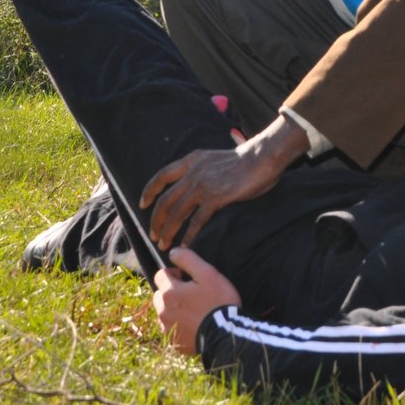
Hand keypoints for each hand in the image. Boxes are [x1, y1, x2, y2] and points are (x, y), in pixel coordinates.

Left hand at [139, 114, 309, 248]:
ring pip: (176, 213)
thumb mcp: (213, 158)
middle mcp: (192, 172)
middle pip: (165, 200)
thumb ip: (199, 168)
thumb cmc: (243, 160)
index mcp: (191, 160)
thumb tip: (191, 184)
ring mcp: (202, 185)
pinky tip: (185, 246)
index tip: (143, 204)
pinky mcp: (215, 198)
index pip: (161, 176)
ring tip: (164, 244)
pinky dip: (188, 236)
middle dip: (156, 220)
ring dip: (168, 231)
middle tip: (154, 235)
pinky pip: (196, 221)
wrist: (261, 157)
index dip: (149, 191)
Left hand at [152, 247, 241, 352]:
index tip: (189, 279)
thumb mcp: (208, 274)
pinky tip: (193, 324)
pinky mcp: (173, 342)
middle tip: (191, 295)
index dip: (175, 273)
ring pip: (163, 312)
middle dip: (171, 292)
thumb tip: (173, 251)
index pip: (160, 275)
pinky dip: (178, 325)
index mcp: (169, 292)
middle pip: (159, 294)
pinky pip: (170, 328)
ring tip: (193, 310)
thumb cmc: (218, 301)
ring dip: (173, 309)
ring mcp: (167, 328)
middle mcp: (163, 311)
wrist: (225, 334)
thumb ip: (188, 259)